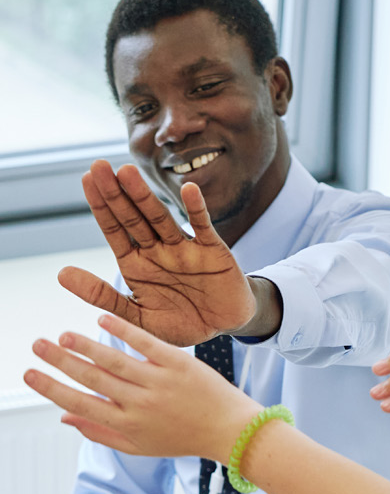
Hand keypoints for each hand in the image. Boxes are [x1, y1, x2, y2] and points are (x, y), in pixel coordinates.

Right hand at [24, 314, 261, 462]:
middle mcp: (141, 405)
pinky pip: (147, 343)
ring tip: (64, 335)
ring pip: (115, 360)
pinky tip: (103, 317)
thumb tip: (63, 419)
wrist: (230, 430)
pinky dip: (124, 330)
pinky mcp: (180, 364)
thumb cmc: (183, 438)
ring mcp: (161, 383)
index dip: (52, 389)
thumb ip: (100, 433)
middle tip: (37, 345)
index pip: (81, 405)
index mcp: (128, 425)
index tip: (28, 374)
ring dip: (86, 345)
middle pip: (92, 379)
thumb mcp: (140, 446)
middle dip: (60, 362)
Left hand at [58, 160, 262, 346]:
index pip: (114, 230)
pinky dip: (197, 209)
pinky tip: (188, 190)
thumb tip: (61, 273)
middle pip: (133, 218)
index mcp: (137, 264)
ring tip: (127, 172)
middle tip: (99, 165)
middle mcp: (158, 251)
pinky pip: (203, 228)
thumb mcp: (139, 318)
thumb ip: (103, 296)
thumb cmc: (182, 323)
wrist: (224, 327)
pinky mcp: (213, 252)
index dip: (101, 206)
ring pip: (161, 219)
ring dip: (145, 196)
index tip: (87, 179)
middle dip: (116, 194)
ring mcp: (185, 249)